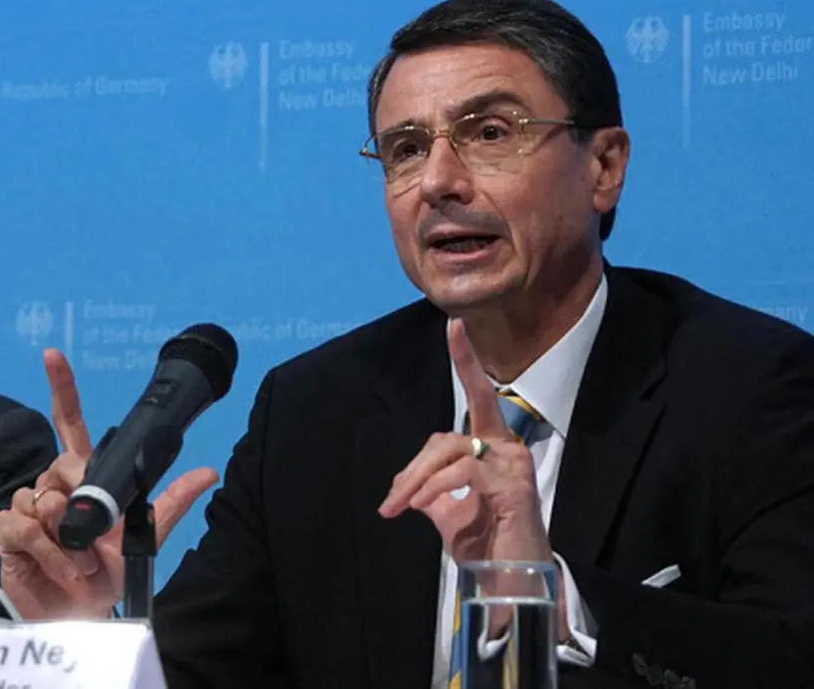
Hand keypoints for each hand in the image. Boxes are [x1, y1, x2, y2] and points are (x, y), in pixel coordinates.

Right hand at [0, 348, 218, 619]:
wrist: (79, 614)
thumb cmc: (107, 572)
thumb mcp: (144, 537)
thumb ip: (171, 502)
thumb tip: (207, 473)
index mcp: (83, 477)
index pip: (69, 423)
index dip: (62, 388)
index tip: (53, 356)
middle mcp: (53, 485)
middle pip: (61, 464)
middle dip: (80, 500)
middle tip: (94, 536)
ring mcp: (28, 506)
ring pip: (44, 499)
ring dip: (69, 540)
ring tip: (82, 562)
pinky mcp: (9, 530)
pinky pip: (26, 527)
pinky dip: (50, 553)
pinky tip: (62, 569)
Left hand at [377, 319, 569, 636]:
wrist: (512, 580)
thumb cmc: (486, 544)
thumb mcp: (448, 512)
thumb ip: (431, 489)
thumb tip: (408, 489)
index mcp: (492, 446)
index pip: (475, 397)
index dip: (465, 360)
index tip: (454, 326)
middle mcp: (507, 448)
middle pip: (446, 437)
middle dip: (412, 469)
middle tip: (391, 503)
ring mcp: (513, 465)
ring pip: (451, 453)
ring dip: (418, 484)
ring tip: (402, 510)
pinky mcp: (515, 486)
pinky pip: (465, 473)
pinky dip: (438, 489)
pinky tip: (427, 508)